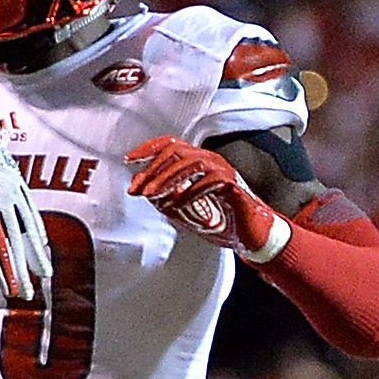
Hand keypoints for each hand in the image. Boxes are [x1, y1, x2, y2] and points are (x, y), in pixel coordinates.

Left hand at [0, 100, 46, 302]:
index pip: (0, 248)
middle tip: (34, 292)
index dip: (10, 273)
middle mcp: (3, 197)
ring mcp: (11, 183)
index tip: (18, 293)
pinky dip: (35, 222)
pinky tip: (37, 232)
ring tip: (44, 268)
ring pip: (29, 222)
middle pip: (19, 239)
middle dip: (26, 267)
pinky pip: (28, 204)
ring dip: (36, 248)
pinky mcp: (11, 172)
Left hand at [128, 137, 283, 259]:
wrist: (249, 235)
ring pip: (193, 162)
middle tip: (139, 189)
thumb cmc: (218, 218)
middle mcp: (210, 160)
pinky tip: (180, 203)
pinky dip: (192, 190)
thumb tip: (140, 189)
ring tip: (152, 195)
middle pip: (177, 150)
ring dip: (168, 179)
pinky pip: (213, 180)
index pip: (170, 144)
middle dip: (153, 169)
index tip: (129, 160)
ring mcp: (224, 171)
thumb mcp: (181, 208)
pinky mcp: (235, 186)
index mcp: (196, 161)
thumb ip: (162, 197)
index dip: (148, 148)